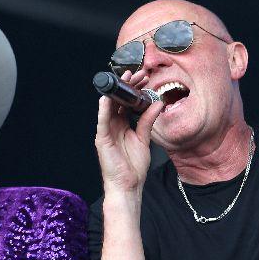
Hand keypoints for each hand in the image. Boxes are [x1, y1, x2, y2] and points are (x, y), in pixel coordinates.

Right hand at [94, 70, 163, 196]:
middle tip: (138, 74)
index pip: (126, 102)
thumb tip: (157, 103)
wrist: (128, 185)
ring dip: (117, 92)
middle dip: (127, 86)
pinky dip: (104, 110)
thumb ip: (148, 121)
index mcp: (122, 125)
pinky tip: (107, 99)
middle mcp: (112, 125)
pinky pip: (102, 122)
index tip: (143, 78)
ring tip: (126, 79)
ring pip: (109, 107)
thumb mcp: (144, 139)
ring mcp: (106, 131)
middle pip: (118, 101)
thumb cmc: (133, 166)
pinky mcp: (102, 139)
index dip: (133, 89)